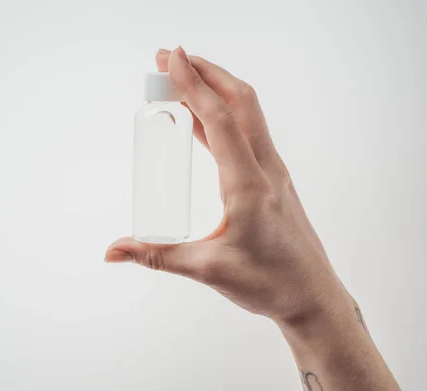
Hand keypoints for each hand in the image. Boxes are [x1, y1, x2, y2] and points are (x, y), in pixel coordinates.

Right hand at [105, 47, 348, 323]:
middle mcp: (265, 169)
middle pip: (239, 100)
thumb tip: (113, 251)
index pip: (220, 120)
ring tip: (180, 79)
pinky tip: (199, 120)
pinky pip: (246, 133)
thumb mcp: (207, 269)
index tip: (171, 57)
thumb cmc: (269, 284)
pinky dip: (221, 115)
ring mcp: (271, 171)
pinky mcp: (270, 179)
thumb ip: (156, 256)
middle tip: (168, 58)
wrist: (313, 296)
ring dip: (214, 88)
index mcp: (248, 186)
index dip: (193, 84)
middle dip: (204, 72)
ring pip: (246, 113)